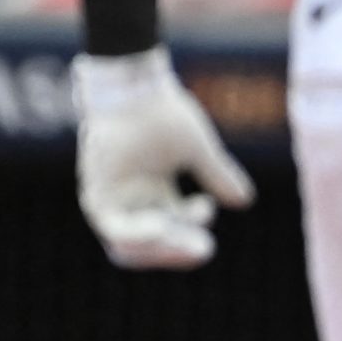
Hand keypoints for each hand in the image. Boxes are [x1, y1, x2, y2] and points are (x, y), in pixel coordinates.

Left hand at [72, 49, 254, 269]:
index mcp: (153, 193)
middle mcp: (129, 202)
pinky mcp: (96, 196)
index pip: (170, 230)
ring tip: (188, 243)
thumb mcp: (197, 149)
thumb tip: (245, 201)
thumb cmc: (163, 113)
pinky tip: (163, 226)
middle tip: (204, 251)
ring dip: (160, 249)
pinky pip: (114, 228)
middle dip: (177, 252)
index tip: (210, 237)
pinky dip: (138, 234)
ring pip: (128, 247)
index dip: (189, 239)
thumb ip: (217, 175)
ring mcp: (110, 201)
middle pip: (149, 247)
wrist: (132, 88)